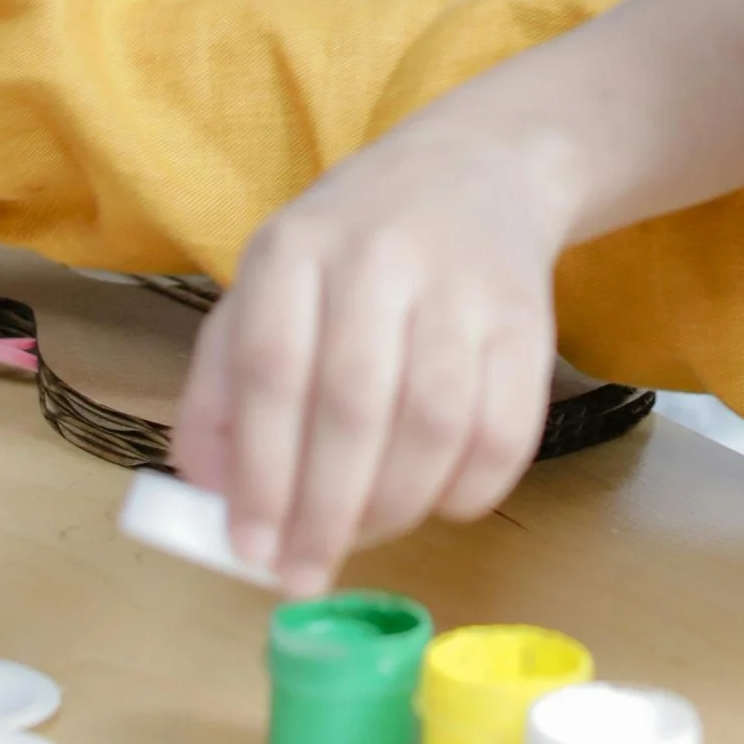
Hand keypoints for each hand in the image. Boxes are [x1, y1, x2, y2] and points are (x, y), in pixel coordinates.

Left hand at [170, 109, 570, 596]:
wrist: (479, 169)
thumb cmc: (351, 250)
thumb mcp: (267, 287)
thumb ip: (223, 387)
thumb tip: (213, 498)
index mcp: (294, 248)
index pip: (271, 372)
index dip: (261, 474)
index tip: (252, 552)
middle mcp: (379, 256)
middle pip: (355, 407)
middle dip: (326, 513)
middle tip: (307, 573)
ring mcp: (462, 285)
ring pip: (435, 426)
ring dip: (397, 507)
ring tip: (368, 534)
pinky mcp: (529, 318)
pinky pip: (507, 431)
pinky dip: (471, 490)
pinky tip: (439, 501)